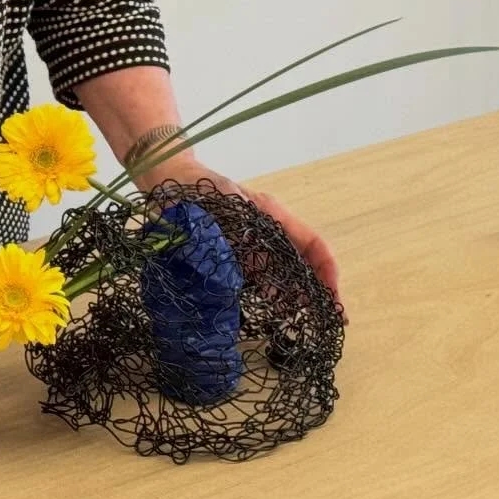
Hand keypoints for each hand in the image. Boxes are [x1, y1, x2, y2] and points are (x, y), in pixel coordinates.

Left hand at [142, 159, 345, 323]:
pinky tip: (268, 306)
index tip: (332, 296)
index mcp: (271, 214)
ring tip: (296, 316)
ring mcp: (248, 244)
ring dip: (291, 294)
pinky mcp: (230, 255)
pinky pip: (255, 277)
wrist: (167, 181)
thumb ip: (247, 233)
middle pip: (300, 261)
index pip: (311, 242)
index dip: (326, 269)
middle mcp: (265, 231)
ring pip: (280, 272)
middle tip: (324, 318)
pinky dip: (266, 292)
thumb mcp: (229, 206)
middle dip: (314, 288)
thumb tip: (267, 272)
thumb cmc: (199, 187)